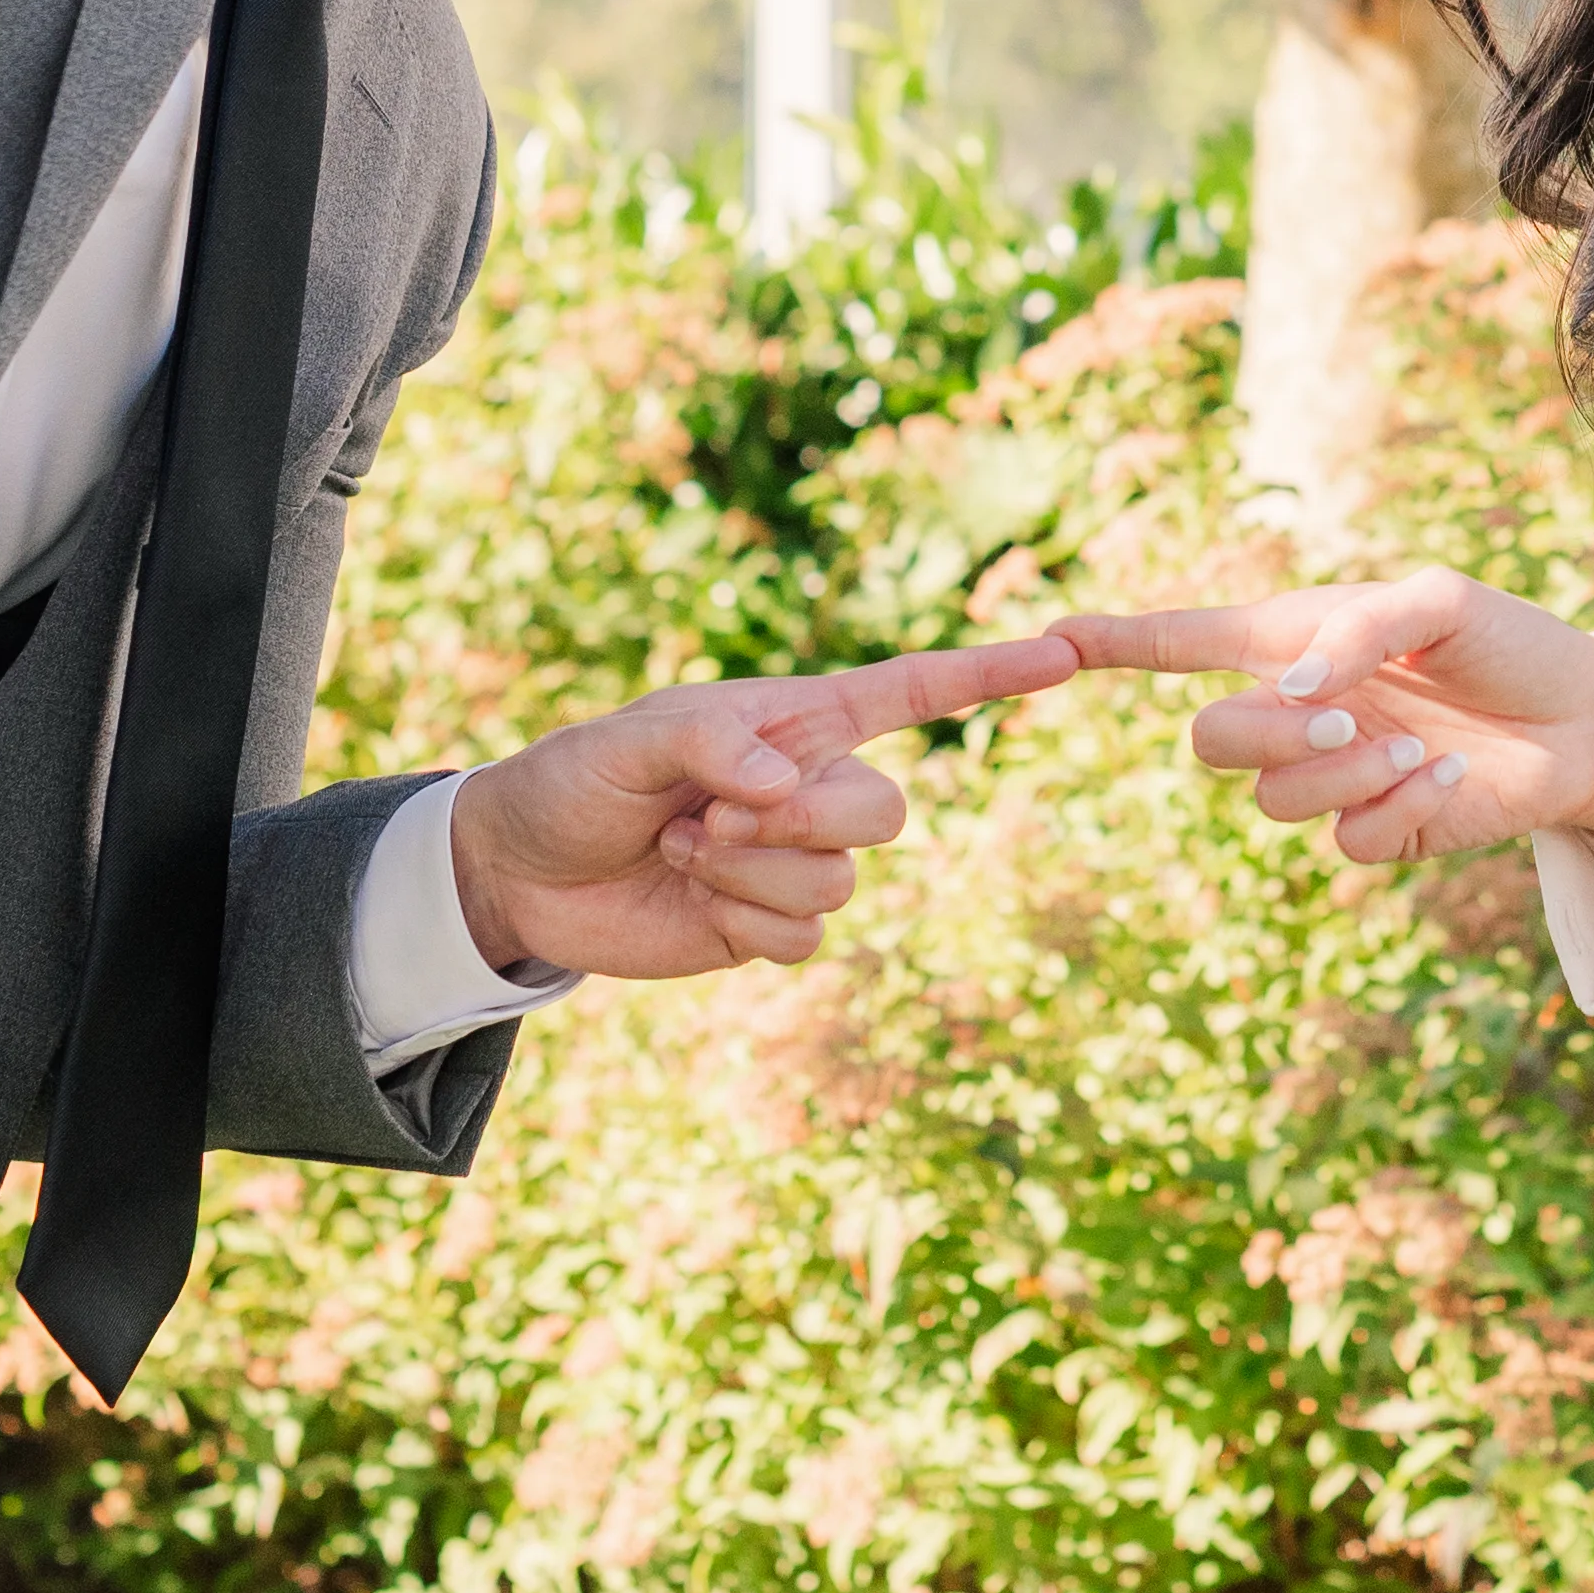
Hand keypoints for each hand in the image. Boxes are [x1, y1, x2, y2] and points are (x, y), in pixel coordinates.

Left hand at [445, 633, 1075, 980]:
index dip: (991, 674)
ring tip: (683, 847)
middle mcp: (811, 786)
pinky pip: (805, 938)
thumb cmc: (577, 777)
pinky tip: (693, 896)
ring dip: (750, 871)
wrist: (526, 873)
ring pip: (840, 880)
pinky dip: (744, 919)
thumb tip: (785, 784)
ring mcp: (794, 862)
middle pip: (885, 810)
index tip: (1067, 655)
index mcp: (798, 718)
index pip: (915, 691)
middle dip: (810, 821)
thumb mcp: (629, 737)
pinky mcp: (766, 927)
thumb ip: (711, 741)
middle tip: (719, 816)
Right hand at [1061, 570, 1593, 868]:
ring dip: (1344, 775)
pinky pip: (1346, 842)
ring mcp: (1333, 777)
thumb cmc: (1506, 642)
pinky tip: (1445, 781)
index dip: (1114, 643)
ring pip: (1273, 800)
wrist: (1583, 721)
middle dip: (1263, 736)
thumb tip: (1294, 691)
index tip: (1050, 639)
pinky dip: (1395, 810)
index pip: (1181, 642)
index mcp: (1295, 640)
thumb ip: (1359, 628)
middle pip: (1210, 741)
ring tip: (1419, 749)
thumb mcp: (1440, 601)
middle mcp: (1300, 711)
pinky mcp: (1378, 831)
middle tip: (1343, 721)